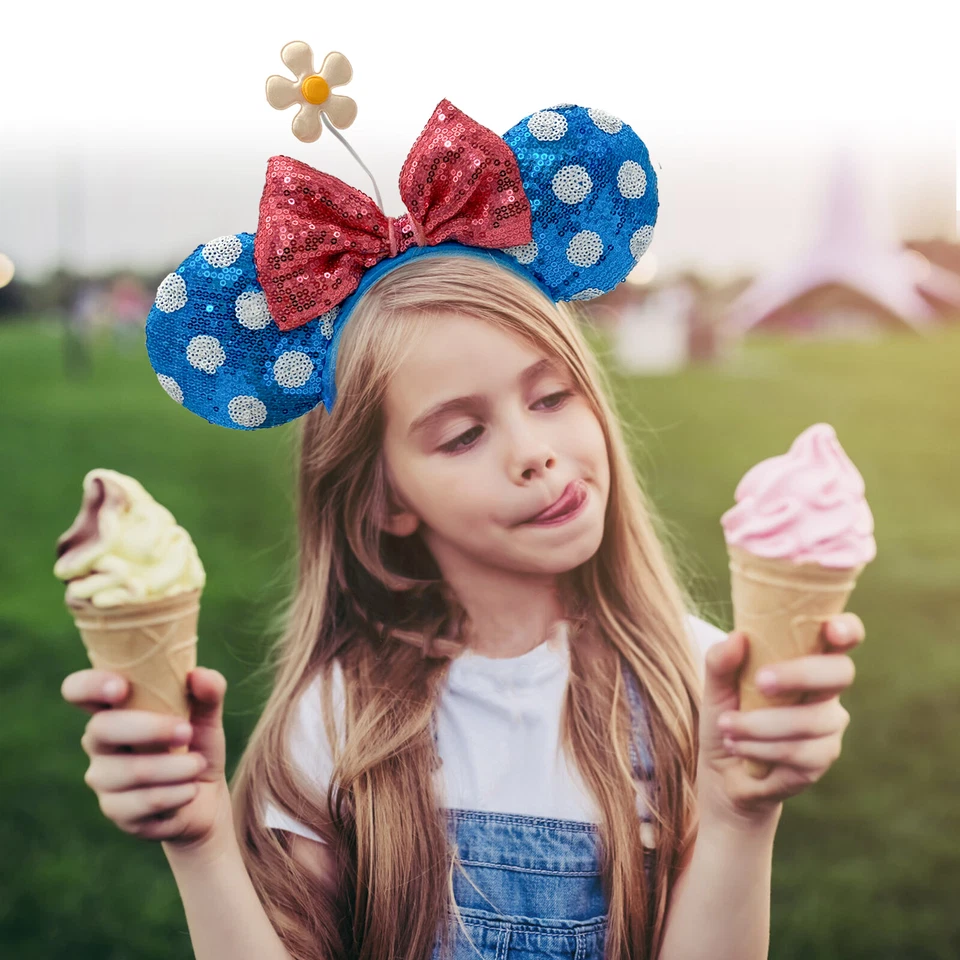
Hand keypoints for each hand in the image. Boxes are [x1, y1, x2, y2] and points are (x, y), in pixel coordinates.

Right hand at [61, 666, 232, 850]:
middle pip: (102, 729)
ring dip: (174, 767)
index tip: (121, 688)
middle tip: (187, 731)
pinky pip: (144, 801)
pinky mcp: (116, 811)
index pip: (78, 690)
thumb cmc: (196, 744)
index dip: (90, 685)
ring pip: (131, 770)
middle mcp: (99, 742)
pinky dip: (177, 793)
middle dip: (150, 728)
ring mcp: (103, 778)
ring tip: (198, 764)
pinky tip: (192, 789)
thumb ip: (208, 692)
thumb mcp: (207, 716)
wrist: (205, 796)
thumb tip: (200, 675)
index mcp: (114, 709)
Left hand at [695, 613, 864, 830]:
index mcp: (807, 658)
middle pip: (839, 674)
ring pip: (812, 720)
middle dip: (800, 675)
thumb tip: (736, 638)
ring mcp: (829, 725)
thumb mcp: (716, 685)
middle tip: (761, 682)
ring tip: (728, 726)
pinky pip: (799, 751)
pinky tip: (738, 746)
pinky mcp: (822, 758)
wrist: (722, 767)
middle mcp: (827, 690)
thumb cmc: (727, 712)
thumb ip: (721, 660)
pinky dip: (761, 748)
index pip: (843, 637)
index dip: (847, 629)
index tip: (831, 628)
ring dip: (761, 724)